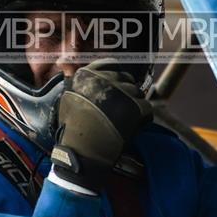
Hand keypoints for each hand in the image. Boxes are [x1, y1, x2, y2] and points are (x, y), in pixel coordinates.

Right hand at [50, 58, 152, 192]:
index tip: (116, 89)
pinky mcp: (135, 106)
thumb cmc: (74, 130)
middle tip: (118, 111)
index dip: (115, 78)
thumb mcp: (69, 99)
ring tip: (122, 122)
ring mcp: (121, 91)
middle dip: (125, 93)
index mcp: (87, 74)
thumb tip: (92, 75)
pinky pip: (147, 108)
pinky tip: (130, 128)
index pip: (110, 64)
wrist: (83, 151)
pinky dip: (142, 119)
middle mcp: (104, 78)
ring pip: (138, 93)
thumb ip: (82, 85)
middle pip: (126, 79)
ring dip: (134, 106)